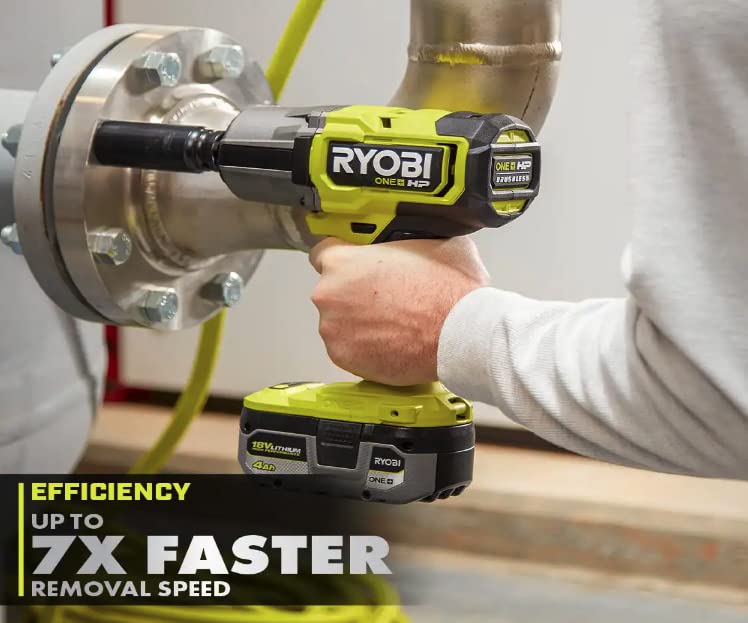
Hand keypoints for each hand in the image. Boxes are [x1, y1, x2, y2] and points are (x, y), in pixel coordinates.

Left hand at [309, 236, 489, 385]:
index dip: (343, 260)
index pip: (322, 253)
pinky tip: (391, 342)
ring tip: (392, 324)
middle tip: (385, 299)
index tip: (355, 267)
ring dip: (358, 323)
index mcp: (342, 261)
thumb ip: (405, 240)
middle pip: (332, 292)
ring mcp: (333, 330)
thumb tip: (413, 239)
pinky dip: (365, 348)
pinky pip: (349, 349)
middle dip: (353, 295)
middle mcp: (329, 295)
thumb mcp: (432, 241)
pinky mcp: (344, 358)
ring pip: (339, 323)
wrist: (459, 333)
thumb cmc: (446, 288)